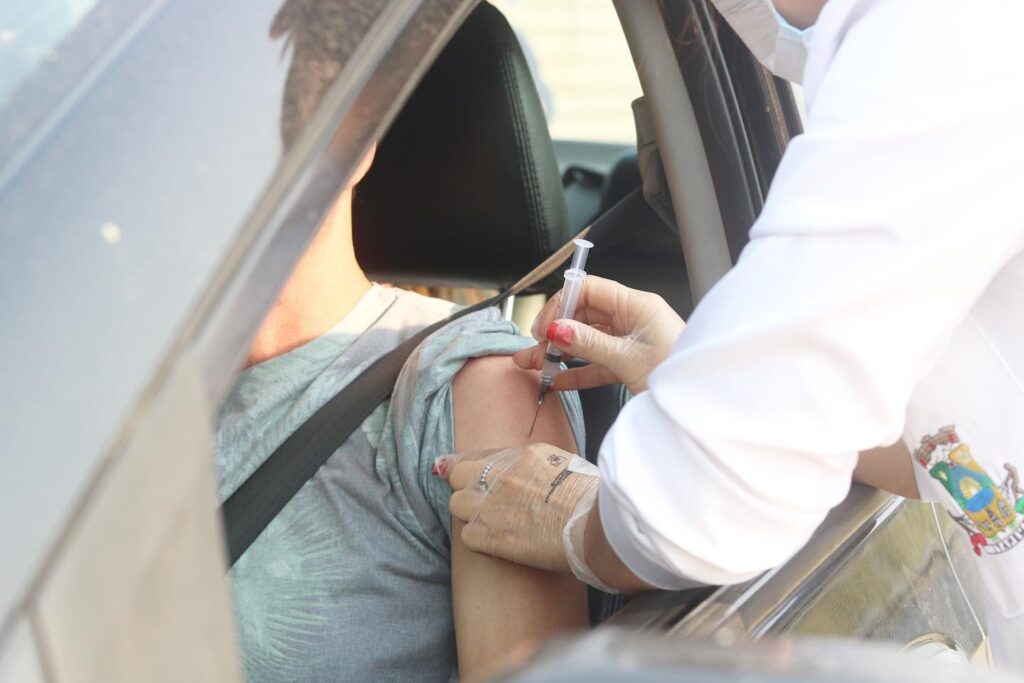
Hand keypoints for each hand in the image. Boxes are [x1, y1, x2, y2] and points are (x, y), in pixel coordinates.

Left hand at [434, 444, 597, 572]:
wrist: (595, 528)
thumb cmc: (591, 501)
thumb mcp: (566, 466)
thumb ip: (538, 465)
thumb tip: (529, 473)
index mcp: (522, 454)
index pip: (478, 455)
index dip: (461, 464)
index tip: (448, 468)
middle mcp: (502, 475)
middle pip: (458, 475)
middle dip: (464, 487)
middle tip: (478, 501)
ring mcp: (493, 504)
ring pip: (456, 504)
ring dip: (468, 513)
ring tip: (488, 524)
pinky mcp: (491, 535)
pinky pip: (467, 535)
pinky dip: (477, 540)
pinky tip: (494, 543)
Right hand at [512, 276, 683, 394]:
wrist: (702, 402)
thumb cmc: (677, 373)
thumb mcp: (627, 358)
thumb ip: (589, 343)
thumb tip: (556, 330)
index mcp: (636, 305)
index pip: (589, 290)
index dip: (562, 305)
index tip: (543, 327)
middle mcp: (632, 318)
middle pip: (584, 316)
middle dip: (555, 332)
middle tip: (533, 349)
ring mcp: (630, 340)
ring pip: (587, 340)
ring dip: (560, 353)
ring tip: (534, 365)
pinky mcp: (630, 362)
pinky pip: (596, 362)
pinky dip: (577, 371)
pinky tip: (556, 379)